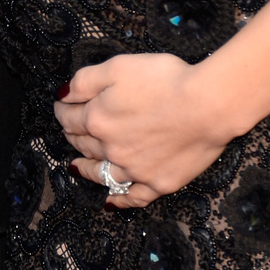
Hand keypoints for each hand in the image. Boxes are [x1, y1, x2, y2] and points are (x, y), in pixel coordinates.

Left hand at [54, 53, 236, 208]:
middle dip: (73, 135)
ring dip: (86, 169)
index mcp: (98, 118)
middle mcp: (111, 148)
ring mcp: (135, 170)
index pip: (70, 117)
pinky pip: (133, 198)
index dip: (63, 110)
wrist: (207, 105)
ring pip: (101, 173)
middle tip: (69, 131)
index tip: (62, 107)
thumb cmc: (166, 80)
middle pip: (84, 143)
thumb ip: (85, 81)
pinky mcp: (159, 183)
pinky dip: (119, 201)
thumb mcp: (118, 67)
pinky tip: (110, 202)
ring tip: (76, 167)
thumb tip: (62, 95)